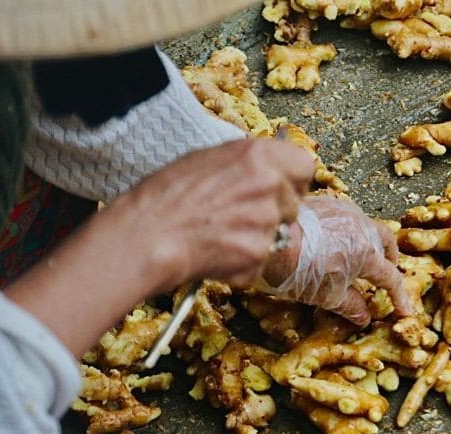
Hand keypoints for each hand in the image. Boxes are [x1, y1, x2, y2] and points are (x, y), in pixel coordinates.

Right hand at [125, 138, 314, 288]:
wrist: (146, 235)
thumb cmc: (165, 195)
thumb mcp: (207, 159)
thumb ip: (246, 163)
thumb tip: (265, 168)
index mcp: (258, 156)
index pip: (305, 165)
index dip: (293, 178)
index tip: (280, 184)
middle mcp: (269, 187)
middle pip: (294, 202)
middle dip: (275, 210)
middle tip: (241, 214)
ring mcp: (267, 224)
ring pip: (278, 233)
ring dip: (257, 236)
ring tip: (220, 233)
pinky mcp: (257, 256)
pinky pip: (259, 259)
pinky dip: (242, 260)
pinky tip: (215, 250)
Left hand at [259, 195, 413, 325]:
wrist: (271, 239)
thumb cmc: (297, 270)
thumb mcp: (326, 296)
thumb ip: (350, 305)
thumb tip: (364, 317)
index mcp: (366, 254)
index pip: (390, 278)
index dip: (399, 296)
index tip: (404, 309)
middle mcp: (361, 229)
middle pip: (387, 243)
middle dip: (390, 258)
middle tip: (386, 271)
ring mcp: (345, 212)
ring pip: (368, 226)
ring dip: (370, 242)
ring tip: (361, 254)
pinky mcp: (327, 203)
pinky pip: (348, 216)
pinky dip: (350, 230)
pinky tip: (337, 239)